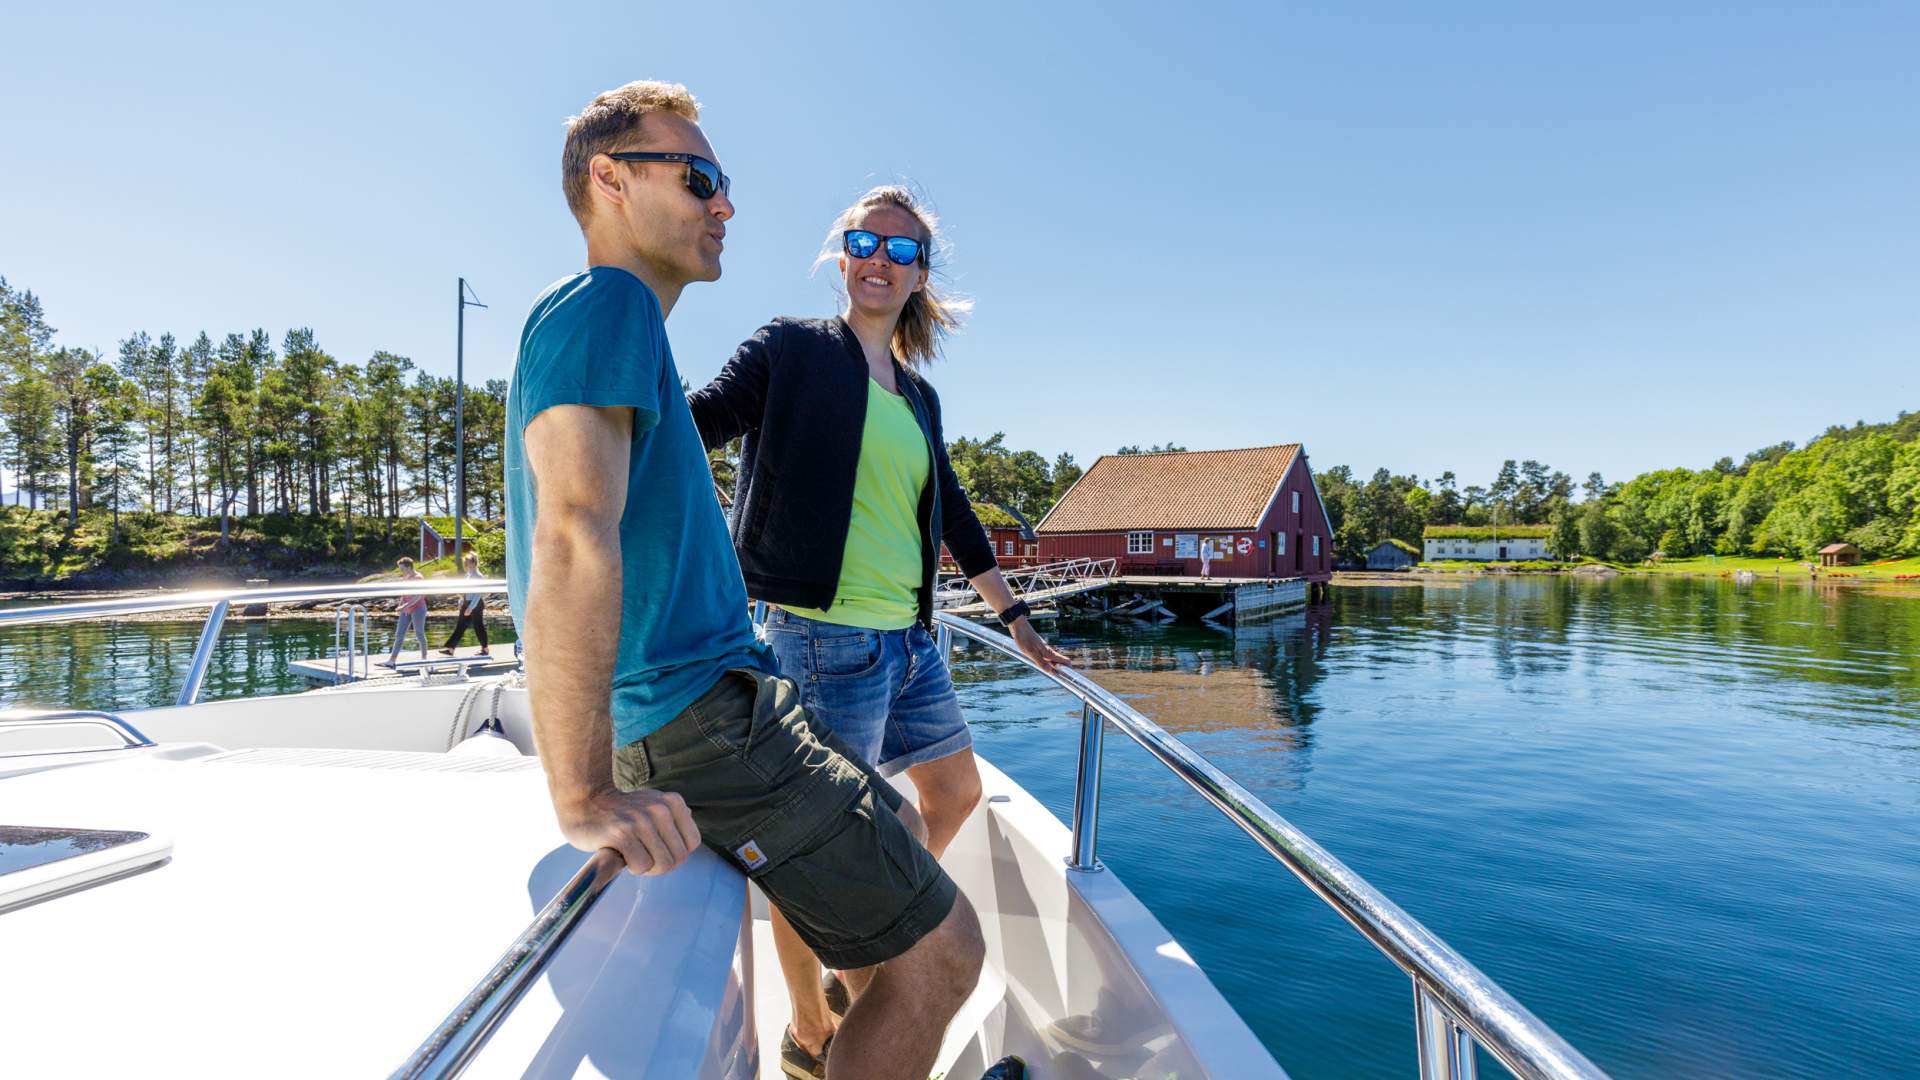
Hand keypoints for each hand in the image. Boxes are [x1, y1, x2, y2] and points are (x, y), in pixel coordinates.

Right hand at [554, 785, 700, 876]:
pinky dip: (633, 867)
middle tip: (643, 857)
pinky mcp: (621, 834)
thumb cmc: (620, 809)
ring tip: (632, 855)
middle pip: (678, 858)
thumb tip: (690, 824)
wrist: (584, 802)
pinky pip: (641, 866)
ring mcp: (640, 821)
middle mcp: (660, 810)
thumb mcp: (652, 801)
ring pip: (662, 865)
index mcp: (672, 802)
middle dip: (661, 865)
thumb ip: (672, 814)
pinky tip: (622, 854)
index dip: (675, 853)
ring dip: (647, 868)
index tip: (658, 849)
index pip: (692, 843)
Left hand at [1010, 618, 1071, 672]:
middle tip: (1062, 676)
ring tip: (1054, 673)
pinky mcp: (1038, 647)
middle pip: (1059, 661)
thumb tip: (1051, 671)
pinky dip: (1046, 662)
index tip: (1069, 675)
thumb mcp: (1031, 653)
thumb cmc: (1024, 639)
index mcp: (1048, 652)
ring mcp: (1043, 648)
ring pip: (1052, 659)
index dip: (1067, 668)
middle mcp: (1048, 650)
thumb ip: (1041, 662)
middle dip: (1061, 669)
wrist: (1018, 626)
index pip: (1063, 660)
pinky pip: (1045, 657)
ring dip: (1053, 666)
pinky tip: (1043, 664)